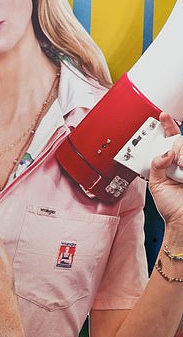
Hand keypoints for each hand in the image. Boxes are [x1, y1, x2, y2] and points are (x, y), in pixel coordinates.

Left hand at [149, 112, 182, 235]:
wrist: (182, 220)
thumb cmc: (170, 207)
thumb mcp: (155, 184)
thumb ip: (156, 165)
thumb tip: (165, 153)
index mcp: (170, 163)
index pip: (170, 140)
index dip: (168, 126)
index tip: (163, 116)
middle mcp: (182, 162)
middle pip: (180, 141)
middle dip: (176, 146)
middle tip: (174, 159)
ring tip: (182, 167)